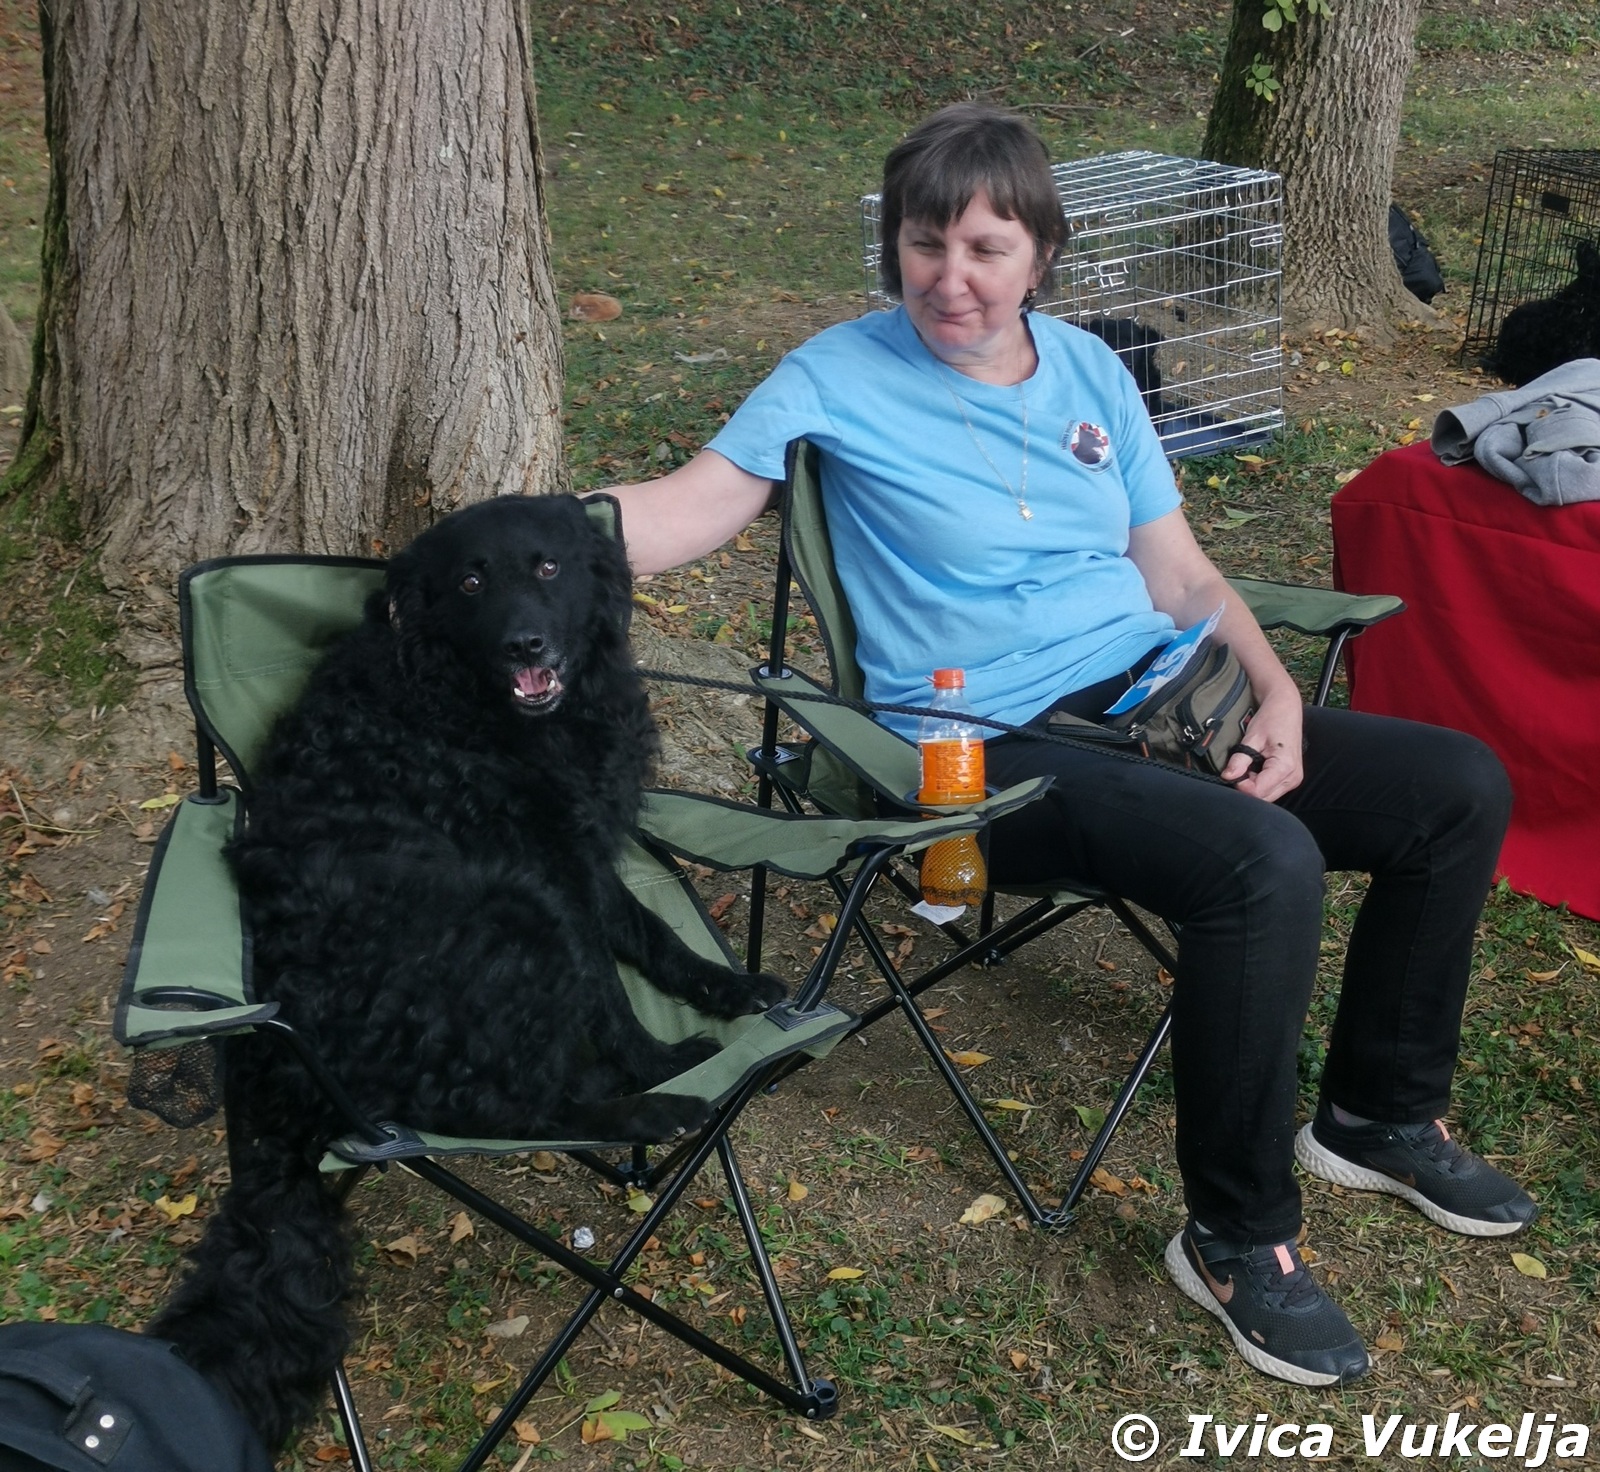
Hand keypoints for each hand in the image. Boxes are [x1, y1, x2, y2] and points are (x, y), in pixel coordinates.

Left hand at [1220, 686, 1303, 802]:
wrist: (1285, 709)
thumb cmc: (1271, 719)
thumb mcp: (1252, 738)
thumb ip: (1240, 759)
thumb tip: (1227, 776)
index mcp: (1285, 767)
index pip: (1258, 791)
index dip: (1240, 785)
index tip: (1233, 771)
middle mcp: (1293, 778)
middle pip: (1263, 798)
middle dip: (1246, 787)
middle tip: (1238, 769)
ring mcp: (1293, 780)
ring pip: (1266, 797)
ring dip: (1252, 786)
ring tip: (1248, 767)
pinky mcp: (1290, 779)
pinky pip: (1271, 790)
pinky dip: (1259, 784)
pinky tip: (1255, 770)